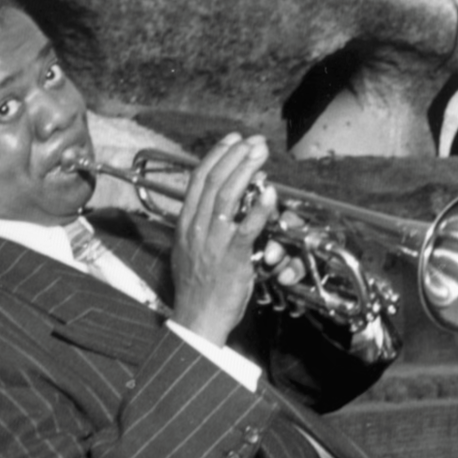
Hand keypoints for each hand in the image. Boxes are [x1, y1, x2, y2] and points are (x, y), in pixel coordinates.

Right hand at [166, 135, 277, 346]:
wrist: (197, 318)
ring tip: (261, 154)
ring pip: (226, 197)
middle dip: (235, 155)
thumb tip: (218, 202)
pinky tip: (271, 193)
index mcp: (186, 223)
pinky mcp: (231, 258)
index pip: (198, 179)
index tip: (233, 140)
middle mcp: (196, 228)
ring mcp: (213, 242)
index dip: (217, 155)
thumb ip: (202, 224)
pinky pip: (246, 228)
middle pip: (214, 181)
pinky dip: (259, 208)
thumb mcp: (190, 248)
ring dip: (246, 171)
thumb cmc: (197, 286)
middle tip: (254, 142)